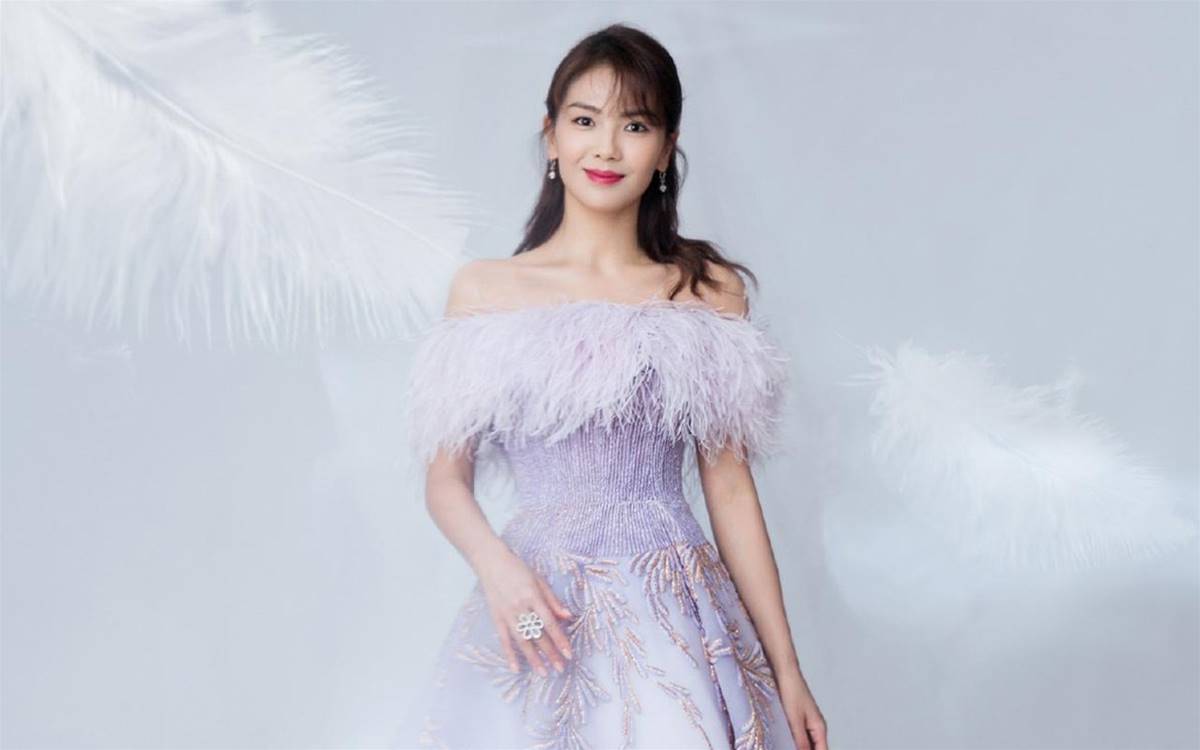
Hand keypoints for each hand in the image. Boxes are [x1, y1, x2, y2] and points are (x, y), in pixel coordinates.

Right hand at [476, 549, 574, 676]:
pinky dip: (509, 655)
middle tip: (561, 668)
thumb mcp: (539, 580)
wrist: (491, 562)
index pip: (549, 623)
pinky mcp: (496, 618)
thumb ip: (553, 600)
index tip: (569, 653)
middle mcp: (520, 607)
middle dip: (550, 653)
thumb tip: (568, 616)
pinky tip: (515, 668)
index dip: (560, 639)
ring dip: (533, 658)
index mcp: (533, 596)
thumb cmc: (518, 569)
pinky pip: (503, 640)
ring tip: (543, 673)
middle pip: (537, 634)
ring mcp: (507, 614)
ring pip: (522, 641)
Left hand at [779, 674, 827, 749]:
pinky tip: (786, 743)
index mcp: (820, 728)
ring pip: (809, 743)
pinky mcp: (800, 718)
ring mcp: (809, 722)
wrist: (786, 672)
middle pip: (816, 748)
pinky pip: (802, 736)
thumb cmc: (791, 691)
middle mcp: (817, 727)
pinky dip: (796, 742)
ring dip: (802, 747)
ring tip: (788, 746)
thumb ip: (800, 740)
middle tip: (791, 748)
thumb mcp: (794, 719)